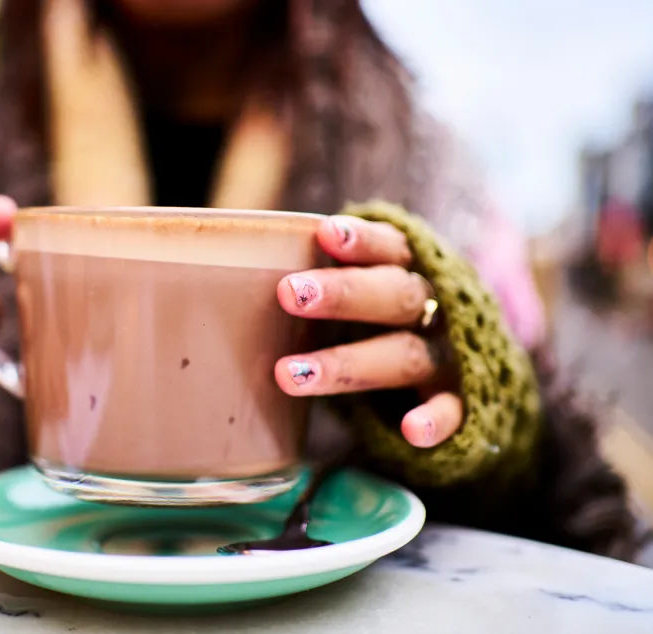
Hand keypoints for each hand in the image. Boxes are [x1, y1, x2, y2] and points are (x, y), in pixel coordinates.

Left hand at [274, 215, 461, 448]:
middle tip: (288, 294)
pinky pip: (453, 410)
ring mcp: (448, 355)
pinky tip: (412, 431)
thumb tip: (247, 262)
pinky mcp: (462, 400)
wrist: (473, 373)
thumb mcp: (371, 293)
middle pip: (393, 296)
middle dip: (342, 295)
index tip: (324, 234)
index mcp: (411, 273)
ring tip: (289, 375)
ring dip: (348, 364)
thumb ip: (328, 280)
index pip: (390, 248)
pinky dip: (435, 420)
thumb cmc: (390, 324)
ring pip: (403, 355)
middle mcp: (434, 308)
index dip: (361, 241)